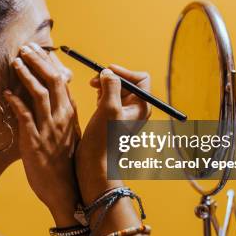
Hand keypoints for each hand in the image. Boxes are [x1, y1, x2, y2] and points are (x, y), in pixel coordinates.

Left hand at [3, 43, 80, 224]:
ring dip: (27, 74)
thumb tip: (52, 100)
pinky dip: (16, 102)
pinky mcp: (34, 141)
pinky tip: (7, 93)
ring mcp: (49, 129)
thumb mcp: (70, 136)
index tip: (39, 50)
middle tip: (26, 48)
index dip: (49, 63)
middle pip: (53, 80)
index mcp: (70, 115)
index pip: (62, 81)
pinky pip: (25, 116)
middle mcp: (62, 118)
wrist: (66, 191)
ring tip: (17, 61)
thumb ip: (62, 117)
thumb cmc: (66, 164)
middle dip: (38, 61)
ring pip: (40, 93)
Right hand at [76, 65, 150, 203]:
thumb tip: (108, 72)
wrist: (95, 164)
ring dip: (104, 88)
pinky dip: (102, 97)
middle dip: (111, 79)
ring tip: (95, 97)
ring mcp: (125, 115)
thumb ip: (111, 86)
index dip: (124, 72)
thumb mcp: (108, 108)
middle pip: (127, 82)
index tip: (106, 72)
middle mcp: (137, 110)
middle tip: (93, 82)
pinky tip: (95, 105)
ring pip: (117, 90)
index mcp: (142, 107)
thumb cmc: (104, 139)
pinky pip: (110, 99)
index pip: (140, 79)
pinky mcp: (113, 118)